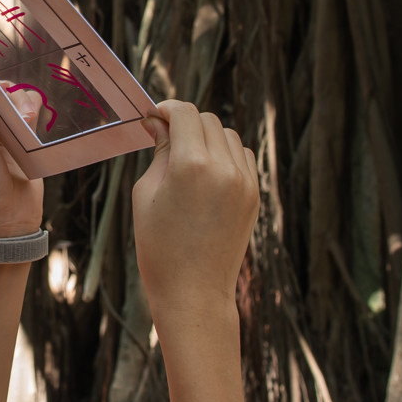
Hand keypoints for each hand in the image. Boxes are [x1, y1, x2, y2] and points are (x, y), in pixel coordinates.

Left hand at [0, 74, 42, 238]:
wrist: (10, 223)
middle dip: (5, 93)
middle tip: (13, 105)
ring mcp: (4, 130)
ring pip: (16, 98)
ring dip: (22, 104)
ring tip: (25, 122)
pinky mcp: (26, 138)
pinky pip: (32, 112)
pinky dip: (36, 112)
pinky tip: (35, 125)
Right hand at [131, 100, 258, 329]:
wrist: (194, 292)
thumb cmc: (160, 247)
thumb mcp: (146, 194)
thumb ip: (158, 153)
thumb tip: (160, 124)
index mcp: (191, 165)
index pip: (184, 113)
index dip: (166, 109)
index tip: (153, 118)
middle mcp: (223, 168)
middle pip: (207, 120)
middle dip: (185, 123)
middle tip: (165, 139)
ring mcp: (245, 182)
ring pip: (228, 135)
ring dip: (207, 137)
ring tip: (187, 159)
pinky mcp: (254, 195)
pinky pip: (242, 157)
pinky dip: (226, 155)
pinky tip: (207, 174)